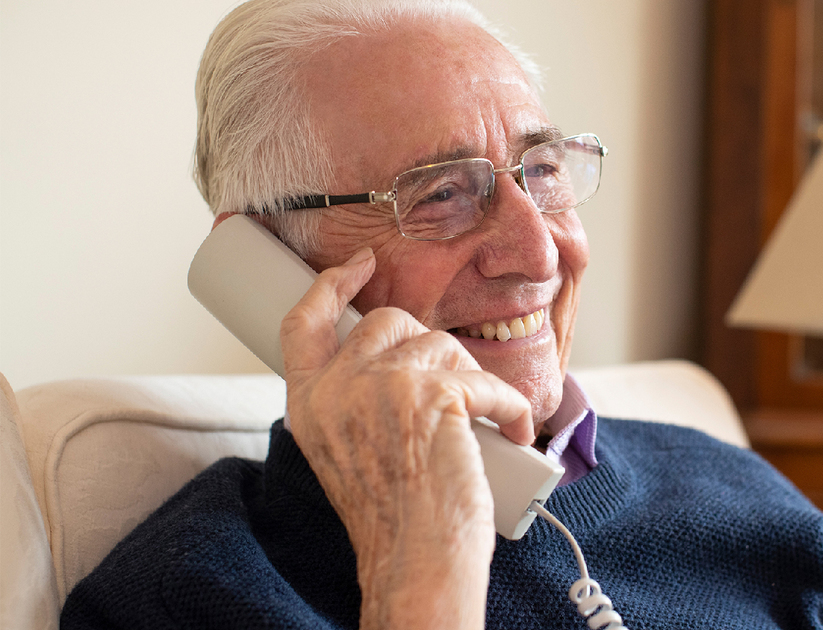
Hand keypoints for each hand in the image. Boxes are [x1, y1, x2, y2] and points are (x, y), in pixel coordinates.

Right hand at [279, 248, 533, 629]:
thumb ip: (352, 402)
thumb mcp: (346, 452)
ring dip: (471, 381)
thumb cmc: (392, 518)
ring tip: (481, 424)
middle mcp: (338, 387)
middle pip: (386, 322)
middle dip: (427, 348)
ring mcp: (385, 385)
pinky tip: (512, 432)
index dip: (332, 284)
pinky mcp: (436, 393)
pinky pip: (488, 381)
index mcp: (309, 403)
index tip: (361, 264)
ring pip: (441, 345)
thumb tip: (395, 361)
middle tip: (449, 387)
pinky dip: (510, 408)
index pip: (304, 322)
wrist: (415, 563)